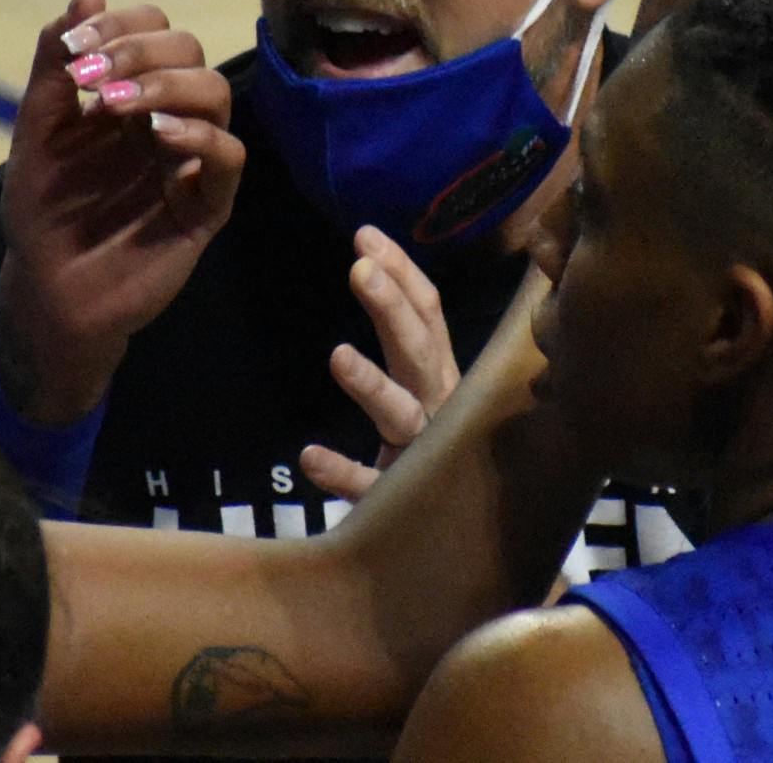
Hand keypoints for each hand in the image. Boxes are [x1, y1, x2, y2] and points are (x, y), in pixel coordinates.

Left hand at [0, 0, 244, 423]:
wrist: (46, 290)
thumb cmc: (42, 211)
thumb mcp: (37, 130)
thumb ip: (57, 64)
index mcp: (130, 94)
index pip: (154, 29)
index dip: (121, 25)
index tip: (75, 49)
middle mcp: (167, 118)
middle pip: (189, 50)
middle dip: (140, 51)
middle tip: (92, 80)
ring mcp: (190, 160)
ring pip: (214, 92)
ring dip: (166, 84)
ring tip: (115, 105)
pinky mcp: (207, 204)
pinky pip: (229, 156)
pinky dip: (201, 135)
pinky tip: (156, 136)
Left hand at [299, 226, 459, 501]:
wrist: (462, 536)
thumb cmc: (430, 450)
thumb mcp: (424, 392)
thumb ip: (408, 343)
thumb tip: (372, 268)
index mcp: (442, 377)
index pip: (428, 314)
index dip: (401, 273)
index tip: (365, 236)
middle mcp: (439, 409)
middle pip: (420, 352)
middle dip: (392, 309)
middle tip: (359, 269)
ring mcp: (421, 456)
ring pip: (401, 416)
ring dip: (371, 385)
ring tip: (336, 355)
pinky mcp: (396, 501)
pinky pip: (371, 485)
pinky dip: (343, 471)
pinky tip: (310, 456)